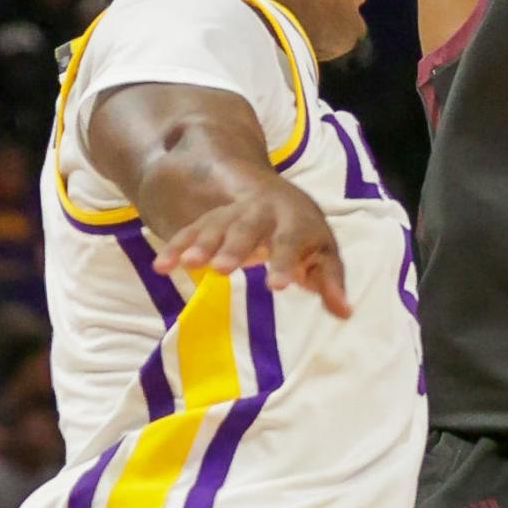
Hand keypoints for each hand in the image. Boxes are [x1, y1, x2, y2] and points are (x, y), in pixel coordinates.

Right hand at [153, 176, 348, 318]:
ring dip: (202, 243)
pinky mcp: (212, 221)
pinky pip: (192, 231)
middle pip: (248, 227)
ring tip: (189, 264)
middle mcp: (263, 212)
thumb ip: (331, 282)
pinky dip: (177, 246)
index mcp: (296, 220)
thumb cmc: (306, 236)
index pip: (291, 240)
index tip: (276, 286)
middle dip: (235, 246)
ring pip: (216, 225)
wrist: (278, 196)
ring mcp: (234, 213)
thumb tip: (344, 312)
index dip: (284, 262)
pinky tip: (162, 266)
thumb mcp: (324, 254)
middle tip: (222, 268)